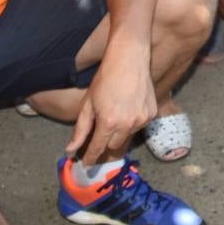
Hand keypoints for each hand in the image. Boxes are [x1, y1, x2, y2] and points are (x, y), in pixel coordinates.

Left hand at [64, 41, 155, 165]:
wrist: (129, 59)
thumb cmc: (105, 79)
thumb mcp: (87, 104)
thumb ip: (80, 130)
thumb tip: (71, 150)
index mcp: (108, 123)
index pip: (98, 149)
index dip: (90, 158)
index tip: (86, 165)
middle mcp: (127, 125)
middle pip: (113, 146)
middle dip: (105, 142)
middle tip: (100, 132)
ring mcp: (142, 120)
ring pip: (127, 137)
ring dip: (119, 132)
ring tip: (116, 112)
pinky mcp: (152, 114)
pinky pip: (138, 126)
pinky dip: (132, 122)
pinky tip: (128, 107)